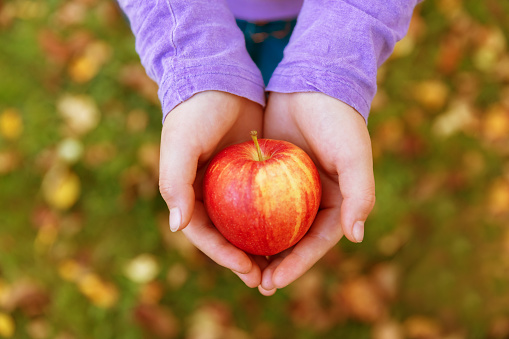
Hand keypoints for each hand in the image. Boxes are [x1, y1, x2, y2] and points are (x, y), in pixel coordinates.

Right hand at [159, 91, 267, 287]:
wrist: (219, 81)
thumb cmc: (194, 114)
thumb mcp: (180, 145)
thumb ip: (175, 183)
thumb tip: (177, 226)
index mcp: (189, 194)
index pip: (205, 235)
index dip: (224, 256)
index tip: (247, 270)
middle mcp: (210, 195)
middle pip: (228, 237)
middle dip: (245, 260)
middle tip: (266, 280)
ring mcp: (232, 187)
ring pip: (248, 225)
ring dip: (262, 246)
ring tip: (281, 267)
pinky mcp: (252, 174)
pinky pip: (264, 204)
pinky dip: (275, 220)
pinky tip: (292, 233)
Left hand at [259, 92, 375, 295]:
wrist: (311, 82)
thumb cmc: (337, 120)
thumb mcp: (354, 156)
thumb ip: (360, 195)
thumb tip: (356, 236)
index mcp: (337, 203)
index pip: (316, 243)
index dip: (297, 265)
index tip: (274, 281)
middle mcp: (313, 201)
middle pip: (293, 241)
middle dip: (275, 265)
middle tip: (254, 283)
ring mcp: (290, 189)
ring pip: (272, 227)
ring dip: (258, 248)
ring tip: (239, 268)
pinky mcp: (269, 174)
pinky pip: (256, 203)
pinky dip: (245, 219)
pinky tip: (228, 233)